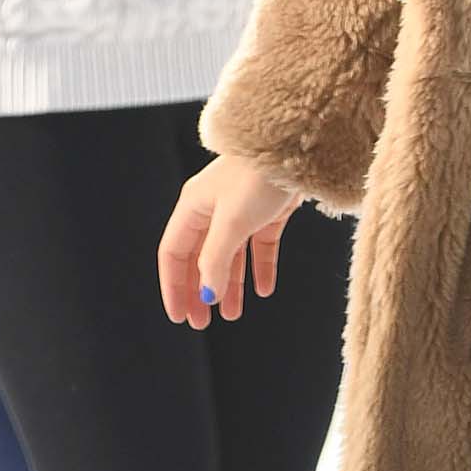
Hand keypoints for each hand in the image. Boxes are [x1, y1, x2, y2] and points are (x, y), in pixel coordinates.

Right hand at [158, 154, 300, 326]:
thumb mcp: (232, 222)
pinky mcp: (267, 210)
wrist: (296, 146)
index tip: (179, 316)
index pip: (174, 254)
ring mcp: (240, 210)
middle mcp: (212, 208)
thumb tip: (208, 294)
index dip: (174, 286)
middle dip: (200, 290)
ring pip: (230, 255)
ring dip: (231, 285)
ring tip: (233, 315)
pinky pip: (259, 246)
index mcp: (193, 207)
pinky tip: (264, 290)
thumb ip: (217, 260)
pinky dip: (260, 267)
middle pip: (199, 258)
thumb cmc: (257, 176)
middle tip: (203, 323)